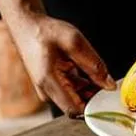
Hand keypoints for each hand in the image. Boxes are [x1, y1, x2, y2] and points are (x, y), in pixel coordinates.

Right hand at [0, 0, 113, 115]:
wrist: (26, 25)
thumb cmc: (44, 31)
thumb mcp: (74, 42)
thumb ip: (93, 65)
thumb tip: (109, 85)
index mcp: (49, 81)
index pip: (74, 109)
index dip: (93, 108)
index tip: (107, 98)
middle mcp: (46, 90)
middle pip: (77, 105)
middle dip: (93, 97)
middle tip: (105, 81)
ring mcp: (48, 90)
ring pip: (75, 98)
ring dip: (89, 89)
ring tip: (93, 70)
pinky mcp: (51, 86)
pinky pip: (71, 91)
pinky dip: (81, 84)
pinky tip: (83, 69)